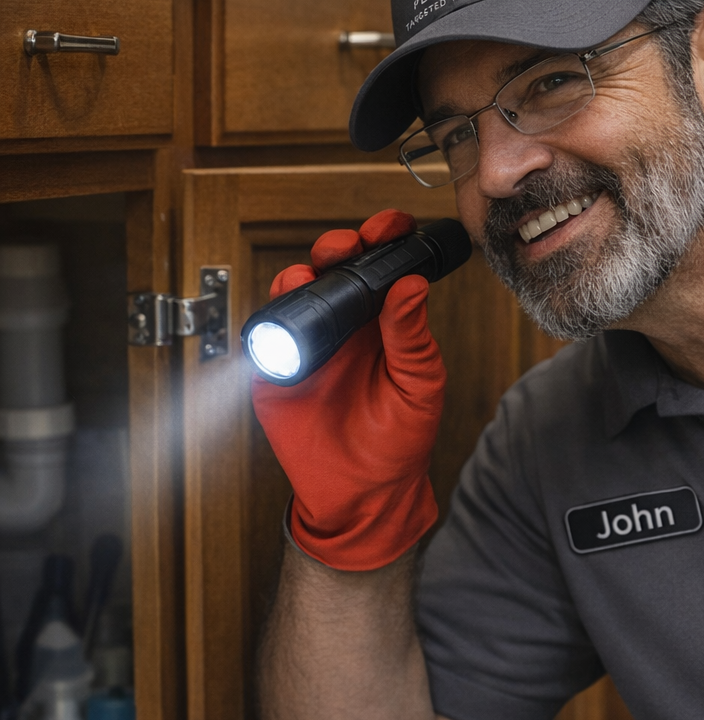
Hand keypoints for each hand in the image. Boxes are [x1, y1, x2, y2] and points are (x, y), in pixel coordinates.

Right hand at [251, 210, 446, 570]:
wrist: (364, 493)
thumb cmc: (400, 442)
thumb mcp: (418, 386)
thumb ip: (411, 336)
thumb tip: (411, 286)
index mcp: (385, 326)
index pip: (383, 271)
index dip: (385, 242)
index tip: (393, 226)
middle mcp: (346, 328)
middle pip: (336, 270)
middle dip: (340, 247)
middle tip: (349, 246)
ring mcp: (311, 345)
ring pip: (298, 292)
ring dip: (303, 273)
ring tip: (316, 273)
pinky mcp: (277, 370)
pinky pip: (268, 332)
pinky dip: (273, 313)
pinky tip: (288, 303)